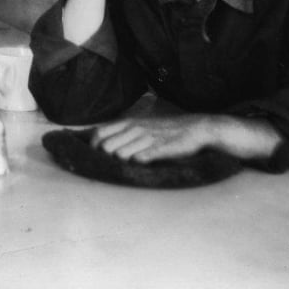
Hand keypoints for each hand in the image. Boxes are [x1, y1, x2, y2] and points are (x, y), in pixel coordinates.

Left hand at [92, 115, 212, 162]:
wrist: (195, 128)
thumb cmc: (165, 130)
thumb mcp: (141, 125)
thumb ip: (123, 132)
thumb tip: (102, 143)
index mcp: (128, 123)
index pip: (99, 134)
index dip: (94, 147)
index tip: (98, 157)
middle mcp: (135, 128)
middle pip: (106, 147)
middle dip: (107, 159)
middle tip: (116, 165)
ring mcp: (147, 138)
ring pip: (120, 155)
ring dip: (123, 163)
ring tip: (132, 166)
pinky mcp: (160, 148)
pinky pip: (139, 158)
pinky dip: (138, 164)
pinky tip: (143, 165)